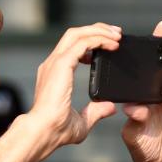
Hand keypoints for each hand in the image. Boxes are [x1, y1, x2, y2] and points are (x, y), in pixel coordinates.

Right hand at [25, 23, 122, 158]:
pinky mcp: (62, 64)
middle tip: (117, 33)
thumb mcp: (82, 121)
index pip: (72, 47)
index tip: (108, 44)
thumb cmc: (56, 131)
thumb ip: (95, 112)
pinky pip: (83, 42)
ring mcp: (55, 62)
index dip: (90, 41)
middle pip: (75, 34)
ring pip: (78, 33)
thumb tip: (110, 108)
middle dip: (97, 29)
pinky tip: (113, 44)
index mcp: (55, 74)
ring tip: (117, 35)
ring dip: (100, 30)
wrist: (43, 132)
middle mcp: (53, 64)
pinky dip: (99, 39)